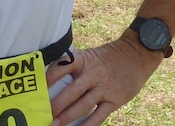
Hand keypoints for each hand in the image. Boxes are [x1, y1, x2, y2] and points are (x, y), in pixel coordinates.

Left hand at [46, 35, 161, 124]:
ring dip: (68, 116)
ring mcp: (104, 88)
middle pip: (71, 91)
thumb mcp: (89, 55)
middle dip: (56, 104)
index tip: (38, 88)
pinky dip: (87, 125)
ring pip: (83, 105)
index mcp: (83, 60)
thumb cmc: (108, 57)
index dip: (48, 77)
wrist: (136, 55)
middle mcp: (92, 73)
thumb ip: (74, 66)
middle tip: (43, 114)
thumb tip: (52, 78)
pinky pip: (99, 115)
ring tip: (55, 125)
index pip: (62, 67)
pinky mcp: (114, 100)